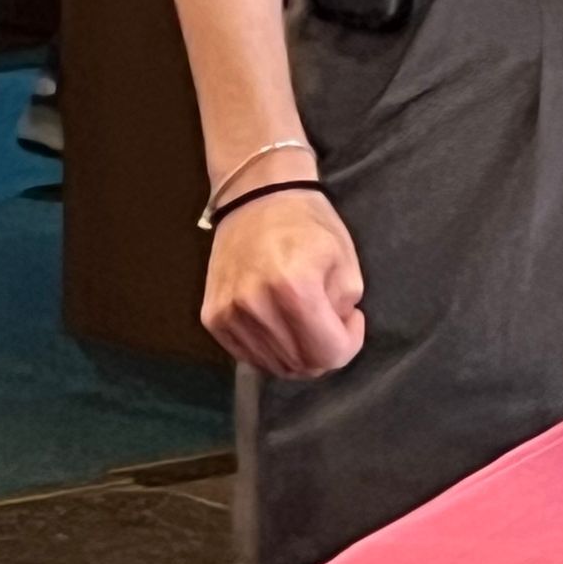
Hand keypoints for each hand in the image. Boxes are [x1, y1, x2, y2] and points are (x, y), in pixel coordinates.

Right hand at [203, 186, 365, 376]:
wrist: (255, 197)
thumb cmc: (307, 224)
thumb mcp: (346, 262)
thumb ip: (344, 310)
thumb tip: (328, 336)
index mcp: (294, 288)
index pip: (329, 353)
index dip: (350, 342)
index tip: (351, 319)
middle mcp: (254, 306)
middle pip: (302, 365)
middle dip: (324, 350)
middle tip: (328, 320)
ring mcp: (228, 314)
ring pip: (274, 366)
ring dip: (296, 352)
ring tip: (302, 319)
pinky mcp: (211, 318)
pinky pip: (248, 356)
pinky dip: (269, 349)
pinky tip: (277, 321)